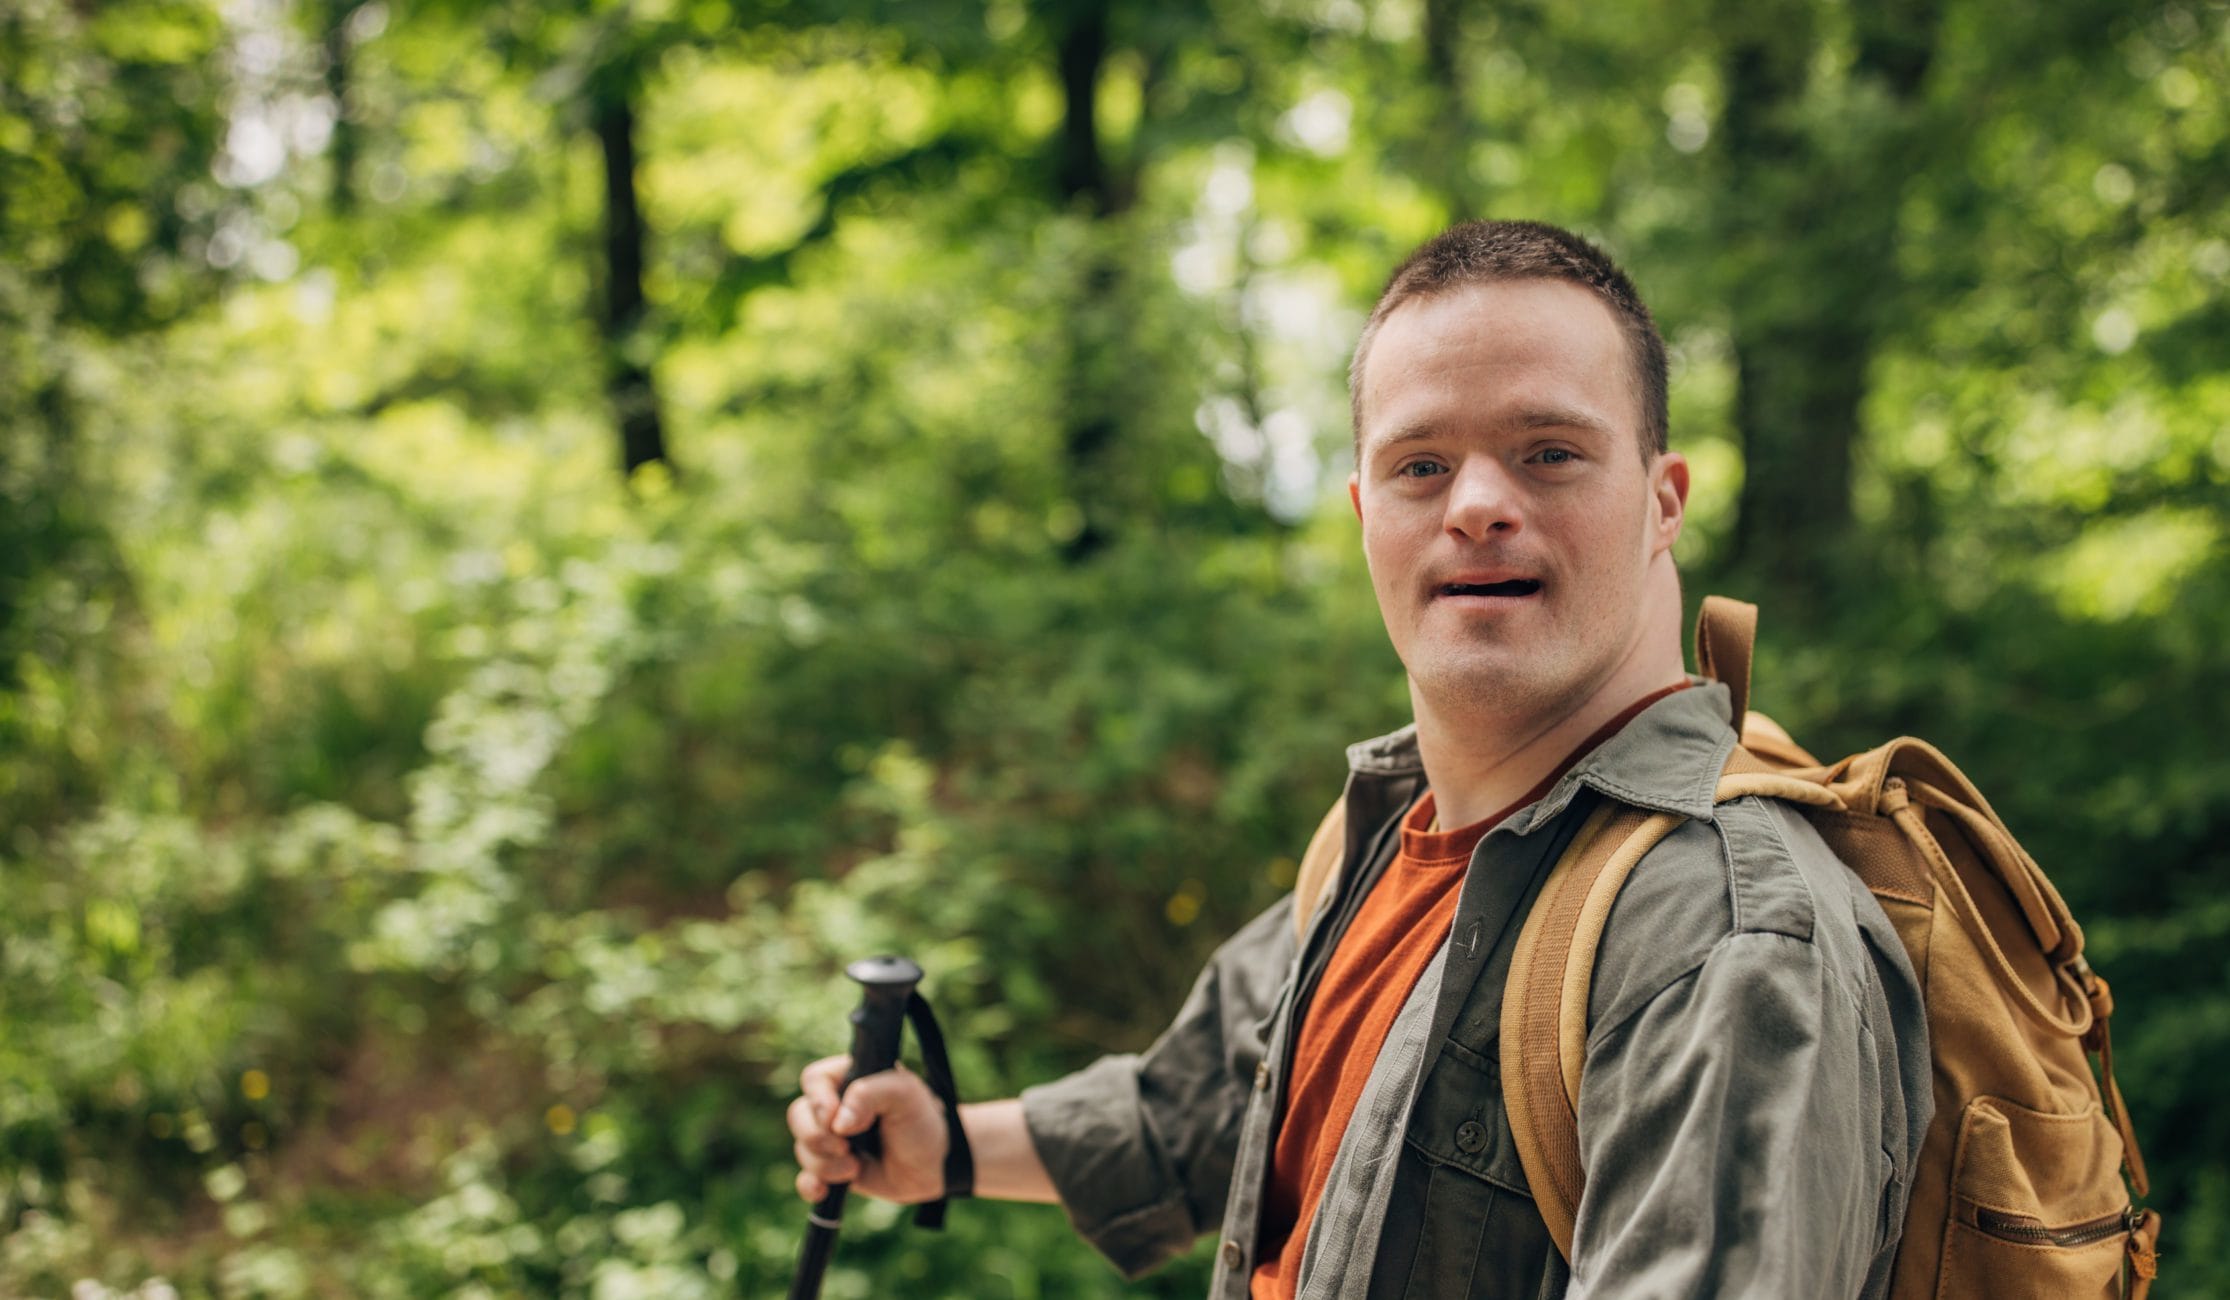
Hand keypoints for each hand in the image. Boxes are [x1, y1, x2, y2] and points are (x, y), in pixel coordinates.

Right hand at [788, 1054, 950, 1204]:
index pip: (814, 1079)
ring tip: (854, 1168)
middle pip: (798, 1115)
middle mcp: (836, 1106)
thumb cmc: (923, 1121)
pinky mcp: (833, 1168)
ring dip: (824, 1164)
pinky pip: (806, 1177)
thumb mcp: (906, 1095)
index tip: (835, 1118)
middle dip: (817, 1137)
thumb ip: (870, 1093)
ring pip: (802, 1147)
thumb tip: (838, 1122)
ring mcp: (832, 1138)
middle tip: (846, 1147)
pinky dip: (810, 1185)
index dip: (819, 1100)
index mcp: (850, 1078)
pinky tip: (824, 1190)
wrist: (937, 1165)